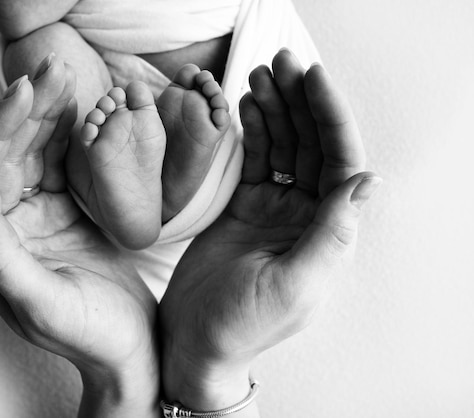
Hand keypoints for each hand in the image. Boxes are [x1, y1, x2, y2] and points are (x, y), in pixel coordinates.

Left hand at [0, 61, 157, 415]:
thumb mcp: (43, 304)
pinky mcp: (65, 212)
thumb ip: (0, 258)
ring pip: (34, 154)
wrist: (132, 347)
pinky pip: (62, 165)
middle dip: (25, 110)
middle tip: (52, 71)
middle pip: (7, 155)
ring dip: (47, 115)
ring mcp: (36, 217)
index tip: (23, 93)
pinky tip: (81, 111)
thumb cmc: (90, 336)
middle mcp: (6, 228)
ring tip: (64, 78)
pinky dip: (70, 136)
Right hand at [159, 50, 380, 411]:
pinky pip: (256, 160)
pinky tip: (247, 105)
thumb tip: (367, 180)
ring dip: (276, 109)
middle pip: (312, 146)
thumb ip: (332, 235)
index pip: (340, 162)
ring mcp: (275, 209)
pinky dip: (253, 131)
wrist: (194, 340)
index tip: (312, 80)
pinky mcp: (245, 207)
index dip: (330, 118)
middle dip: (300, 102)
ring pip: (283, 147)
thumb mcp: (294, 285)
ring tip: (260, 75)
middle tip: (281, 63)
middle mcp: (306, 216)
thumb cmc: (242, 325)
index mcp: (326, 233)